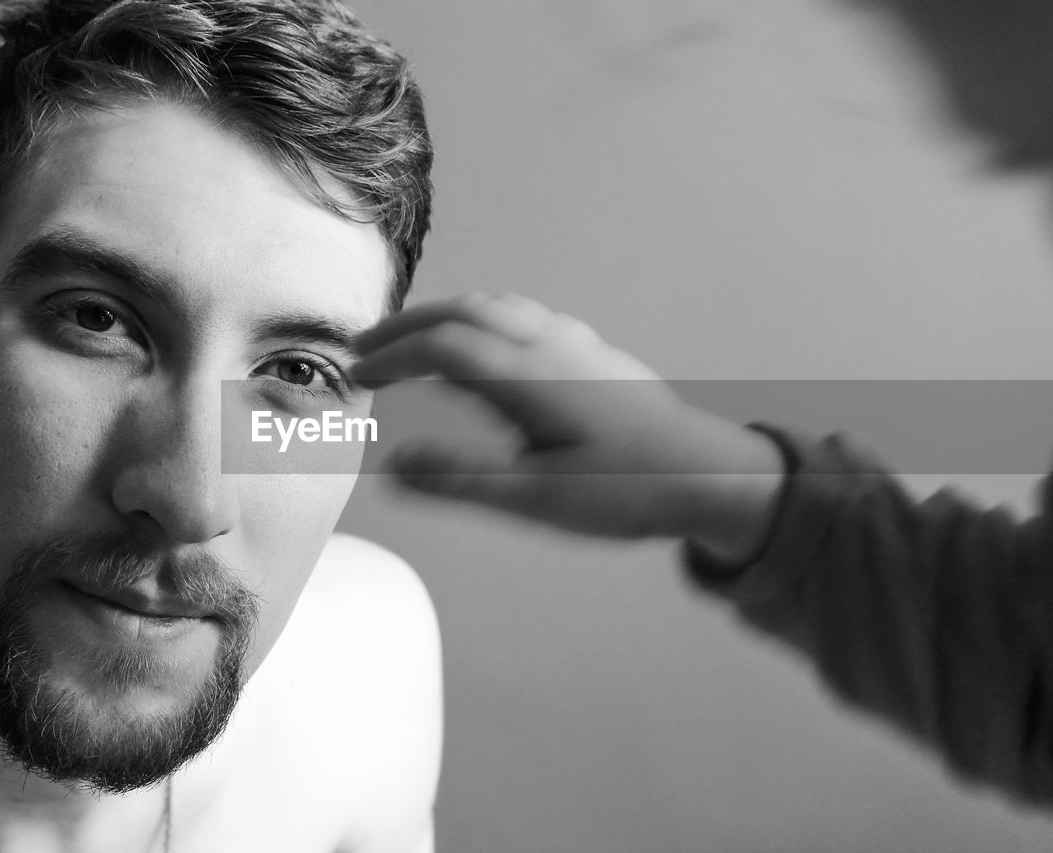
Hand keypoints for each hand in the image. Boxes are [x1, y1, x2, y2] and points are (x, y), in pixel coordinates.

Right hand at [353, 293, 783, 555]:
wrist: (715, 476)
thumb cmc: (631, 490)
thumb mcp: (538, 497)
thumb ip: (462, 478)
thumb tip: (392, 464)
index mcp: (529, 376)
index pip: (441, 346)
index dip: (391, 358)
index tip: (357, 380)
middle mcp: (550, 347)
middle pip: (464, 311)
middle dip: (408, 325)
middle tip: (367, 350)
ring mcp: (577, 347)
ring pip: (497, 307)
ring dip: (445, 317)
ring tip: (413, 346)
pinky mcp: (596, 357)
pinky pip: (526, 318)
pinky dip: (483, 322)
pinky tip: (487, 352)